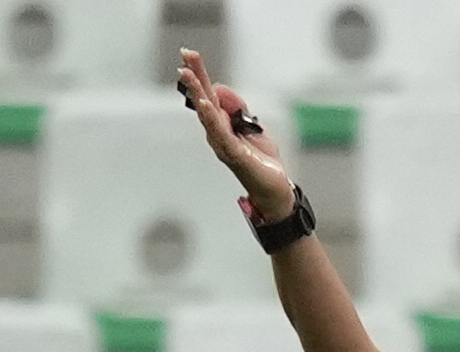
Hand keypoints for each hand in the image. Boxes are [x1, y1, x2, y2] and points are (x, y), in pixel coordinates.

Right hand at [176, 49, 294, 221]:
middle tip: (185, 54)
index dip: (200, 75)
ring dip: (198, 92)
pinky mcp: (233, 154)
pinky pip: (220, 133)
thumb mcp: (251, 125)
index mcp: (221, 124)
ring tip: (188, 74)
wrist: (274, 188)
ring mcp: (222, 144)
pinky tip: (205, 104)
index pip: (208, 94)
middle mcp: (217, 133)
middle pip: (204, 99)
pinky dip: (212, 118)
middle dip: (195, 76)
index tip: (189, 55)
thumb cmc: (261, 160)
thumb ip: (237, 107)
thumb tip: (219, 88)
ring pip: (207, 113)